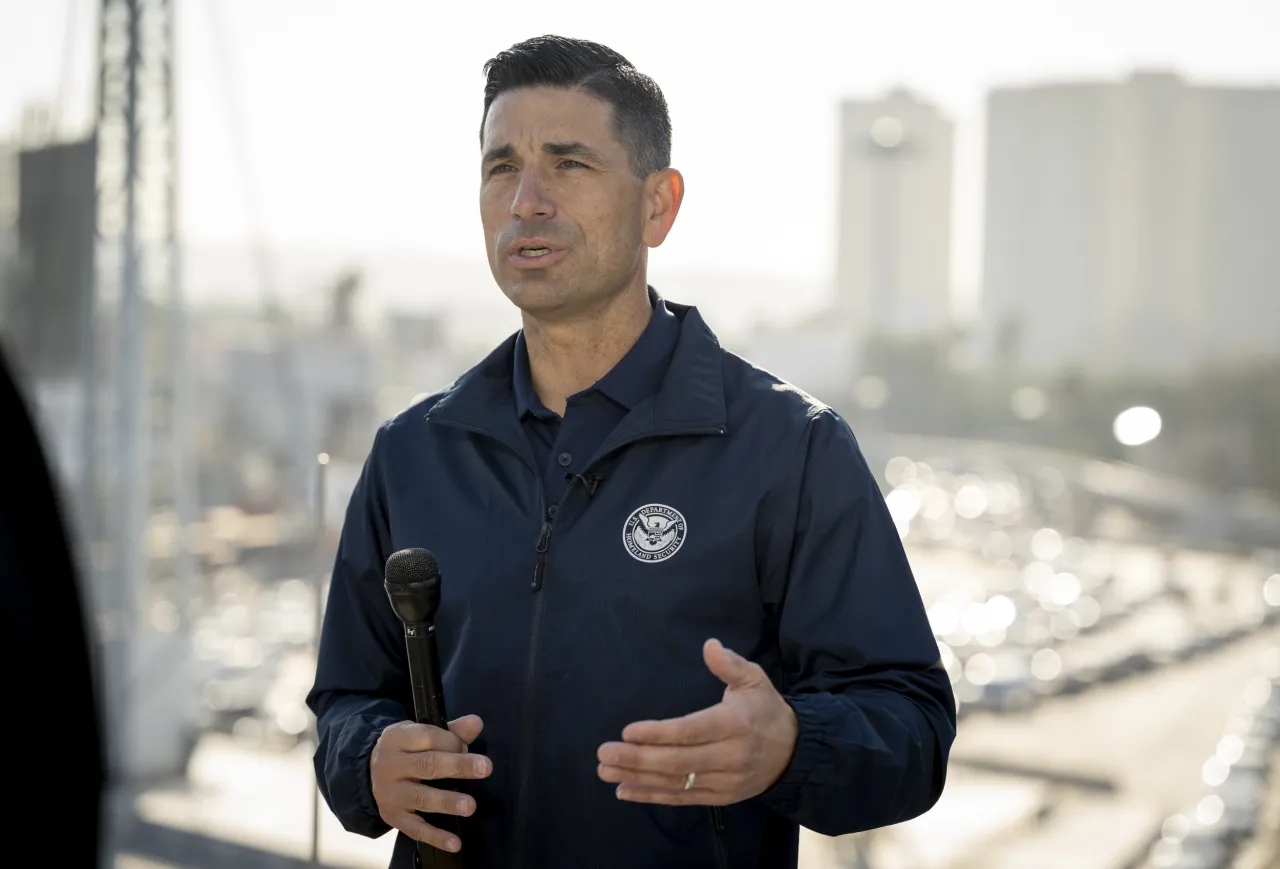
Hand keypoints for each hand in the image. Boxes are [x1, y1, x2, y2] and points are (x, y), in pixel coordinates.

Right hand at [370, 715, 491, 852]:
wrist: (368, 771)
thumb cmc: (405, 749)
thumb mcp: (421, 733)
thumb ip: (451, 730)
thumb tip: (476, 722)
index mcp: (397, 738)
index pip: (429, 737)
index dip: (453, 742)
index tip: (468, 747)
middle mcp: (389, 765)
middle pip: (427, 765)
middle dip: (458, 766)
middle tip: (484, 768)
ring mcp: (389, 793)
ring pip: (420, 797)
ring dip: (447, 801)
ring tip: (470, 806)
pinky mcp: (392, 816)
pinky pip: (415, 828)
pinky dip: (435, 836)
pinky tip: (455, 842)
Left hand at [597, 638, 797, 805]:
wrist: (793, 752)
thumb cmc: (764, 709)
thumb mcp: (754, 679)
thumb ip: (730, 664)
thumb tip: (709, 645)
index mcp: (736, 724)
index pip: (691, 731)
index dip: (658, 733)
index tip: (628, 731)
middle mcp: (730, 756)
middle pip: (677, 762)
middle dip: (637, 758)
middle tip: (604, 752)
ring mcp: (724, 781)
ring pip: (676, 782)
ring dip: (637, 778)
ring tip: (605, 770)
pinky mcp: (719, 797)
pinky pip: (682, 798)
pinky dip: (651, 796)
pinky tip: (625, 790)